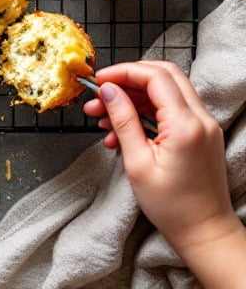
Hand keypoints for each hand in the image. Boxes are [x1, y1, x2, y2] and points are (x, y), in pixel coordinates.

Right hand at [83, 61, 239, 256]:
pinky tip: (123, 131)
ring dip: (134, 97)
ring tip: (104, 117)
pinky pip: (172, 109)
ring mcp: (204, 124)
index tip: (100, 80)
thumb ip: (123, 120)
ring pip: (166, 90)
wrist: (205, 233)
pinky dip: (147, 111)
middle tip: (102, 93)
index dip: (124, 72)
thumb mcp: (138, 164)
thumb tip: (108, 91)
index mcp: (185, 124)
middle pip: (163, 75)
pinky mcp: (202, 132)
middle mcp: (200, 118)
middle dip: (129, 79)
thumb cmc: (173, 208)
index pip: (154, 77)